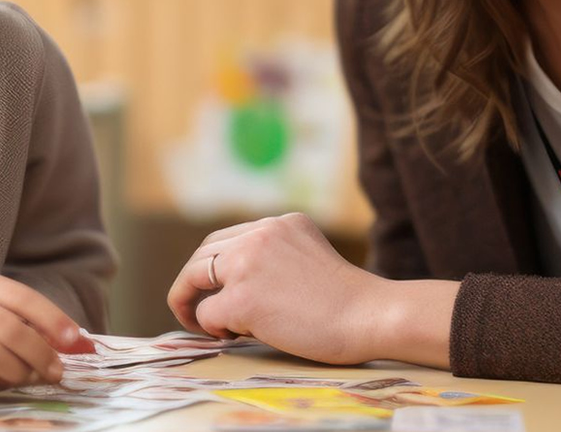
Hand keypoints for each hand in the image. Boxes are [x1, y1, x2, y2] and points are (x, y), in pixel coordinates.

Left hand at [165, 213, 456, 367]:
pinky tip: (230, 335)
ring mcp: (247, 264)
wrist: (370, 317)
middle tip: (192, 309)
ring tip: (203, 326)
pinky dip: (212, 328)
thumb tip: (234, 285)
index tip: (211, 288)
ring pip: (194, 278)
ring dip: (193, 304)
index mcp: (279, 224)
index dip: (212, 266)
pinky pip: (207, 313)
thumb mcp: (310, 257)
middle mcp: (259, 235)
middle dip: (190, 283)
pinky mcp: (242, 297)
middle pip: (202, 254)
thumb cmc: (349, 301)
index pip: (226, 239)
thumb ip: (276, 258)